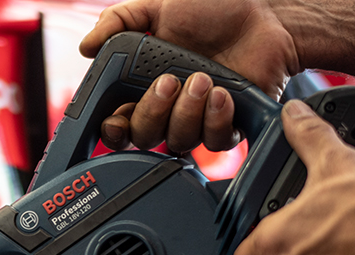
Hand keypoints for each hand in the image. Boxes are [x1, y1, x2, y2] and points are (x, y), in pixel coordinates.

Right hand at [79, 0, 298, 152]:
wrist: (267, 14)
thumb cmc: (217, 9)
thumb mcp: (159, 6)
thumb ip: (118, 21)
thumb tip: (86, 47)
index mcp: (145, 85)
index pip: (118, 121)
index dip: (111, 129)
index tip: (113, 119)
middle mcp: (169, 107)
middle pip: (143, 137)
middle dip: (151, 113)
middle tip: (168, 83)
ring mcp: (197, 119)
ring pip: (177, 141)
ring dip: (186, 112)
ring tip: (203, 79)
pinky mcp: (227, 125)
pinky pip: (213, 142)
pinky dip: (215, 120)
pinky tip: (221, 94)